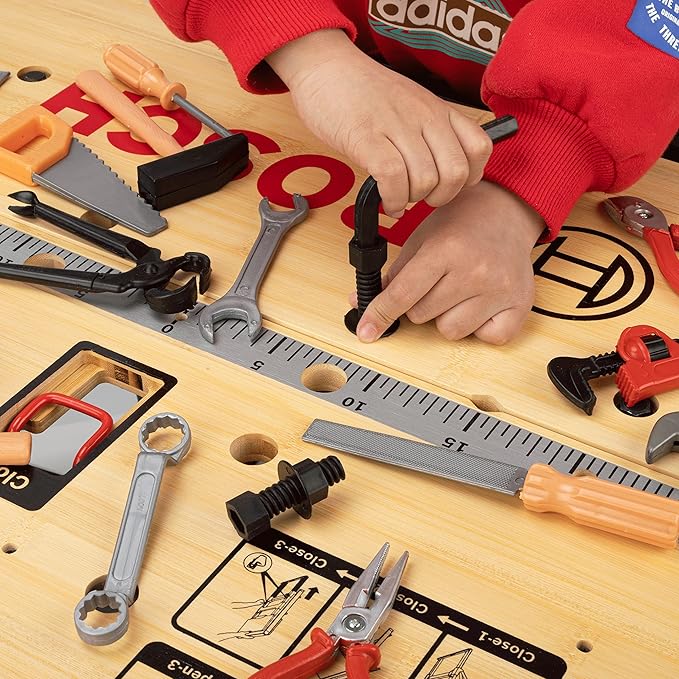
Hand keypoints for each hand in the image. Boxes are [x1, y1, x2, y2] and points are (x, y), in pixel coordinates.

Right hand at [266, 30, 492, 215]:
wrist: (325, 67)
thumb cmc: (364, 93)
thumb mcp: (412, 105)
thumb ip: (431, 134)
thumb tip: (442, 177)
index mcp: (439, 109)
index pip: (479, 148)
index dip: (468, 178)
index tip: (447, 185)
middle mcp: (424, 115)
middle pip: (456, 172)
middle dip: (440, 197)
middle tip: (421, 197)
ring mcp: (396, 124)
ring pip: (425, 180)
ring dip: (412, 199)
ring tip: (397, 195)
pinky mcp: (366, 136)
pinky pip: (393, 177)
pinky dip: (392, 199)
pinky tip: (385, 200)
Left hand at [353, 181, 544, 343]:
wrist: (506, 211)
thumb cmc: (461, 225)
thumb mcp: (420, 241)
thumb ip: (392, 276)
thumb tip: (361, 303)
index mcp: (446, 249)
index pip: (403, 294)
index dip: (380, 314)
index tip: (366, 330)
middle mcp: (475, 271)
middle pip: (421, 316)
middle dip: (420, 304)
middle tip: (437, 282)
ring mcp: (500, 291)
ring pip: (450, 331)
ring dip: (448, 317)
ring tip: (460, 291)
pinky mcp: (520, 306)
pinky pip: (485, 338)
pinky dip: (479, 328)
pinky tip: (481, 303)